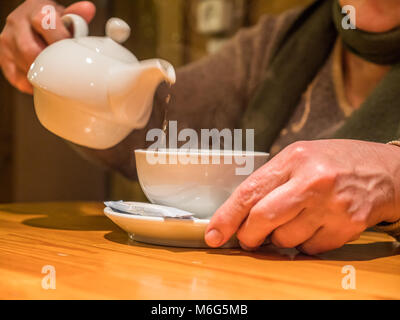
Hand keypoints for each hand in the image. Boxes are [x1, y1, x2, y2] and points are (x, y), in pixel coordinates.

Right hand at [0, 0, 95, 93]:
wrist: (30, 22)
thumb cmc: (51, 21)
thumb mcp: (63, 15)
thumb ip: (76, 15)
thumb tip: (88, 9)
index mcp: (35, 10)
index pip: (45, 23)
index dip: (60, 41)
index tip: (72, 52)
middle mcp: (17, 23)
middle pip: (32, 50)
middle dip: (51, 63)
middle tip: (65, 70)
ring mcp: (8, 40)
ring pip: (24, 64)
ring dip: (43, 75)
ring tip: (57, 77)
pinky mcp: (3, 56)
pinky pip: (15, 76)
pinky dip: (31, 84)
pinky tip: (43, 82)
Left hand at [205, 140, 399, 254]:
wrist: (385, 171)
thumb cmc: (335, 162)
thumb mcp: (299, 157)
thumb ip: (270, 182)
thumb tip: (240, 214)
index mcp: (294, 159)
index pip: (249, 192)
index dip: (226, 217)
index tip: (214, 234)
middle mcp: (312, 181)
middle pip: (263, 219)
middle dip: (248, 235)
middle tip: (248, 238)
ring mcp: (331, 205)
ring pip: (285, 240)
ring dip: (279, 239)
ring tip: (292, 222)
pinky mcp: (347, 226)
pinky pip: (309, 248)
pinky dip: (303, 244)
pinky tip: (313, 226)